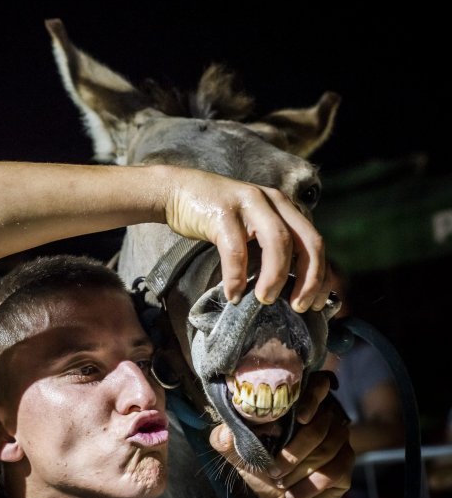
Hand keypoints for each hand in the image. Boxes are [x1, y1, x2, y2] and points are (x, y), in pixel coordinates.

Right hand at [164, 170, 329, 311]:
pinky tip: (232, 293)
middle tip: (298, 307)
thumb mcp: (251, 224)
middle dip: (309, 279)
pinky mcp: (223, 212)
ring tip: (265, 300)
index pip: (315, 242)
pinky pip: (236, 249)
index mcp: (284, 207)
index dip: (320, 276)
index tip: (315, 304)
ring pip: (278, 242)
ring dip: (275, 277)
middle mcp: (273, 201)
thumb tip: (287, 286)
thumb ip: (270, 244)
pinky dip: (236, 276)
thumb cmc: (215, 215)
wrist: (176, 190)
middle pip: (306, 242)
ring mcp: (249, 203)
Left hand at [209, 372, 353, 497]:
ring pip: (325, 449)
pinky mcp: (346, 462)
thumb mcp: (241, 455)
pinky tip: (293, 494)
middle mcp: (322, 416)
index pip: (316, 385)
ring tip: (280, 481)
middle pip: (317, 424)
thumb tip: (223, 432)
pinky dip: (310, 485)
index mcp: (297, 404)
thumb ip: (229, 441)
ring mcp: (338, 438)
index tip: (298, 417)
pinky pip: (334, 470)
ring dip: (299, 470)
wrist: (285, 497)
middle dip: (293, 450)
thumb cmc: (264, 467)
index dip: (311, 397)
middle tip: (274, 469)